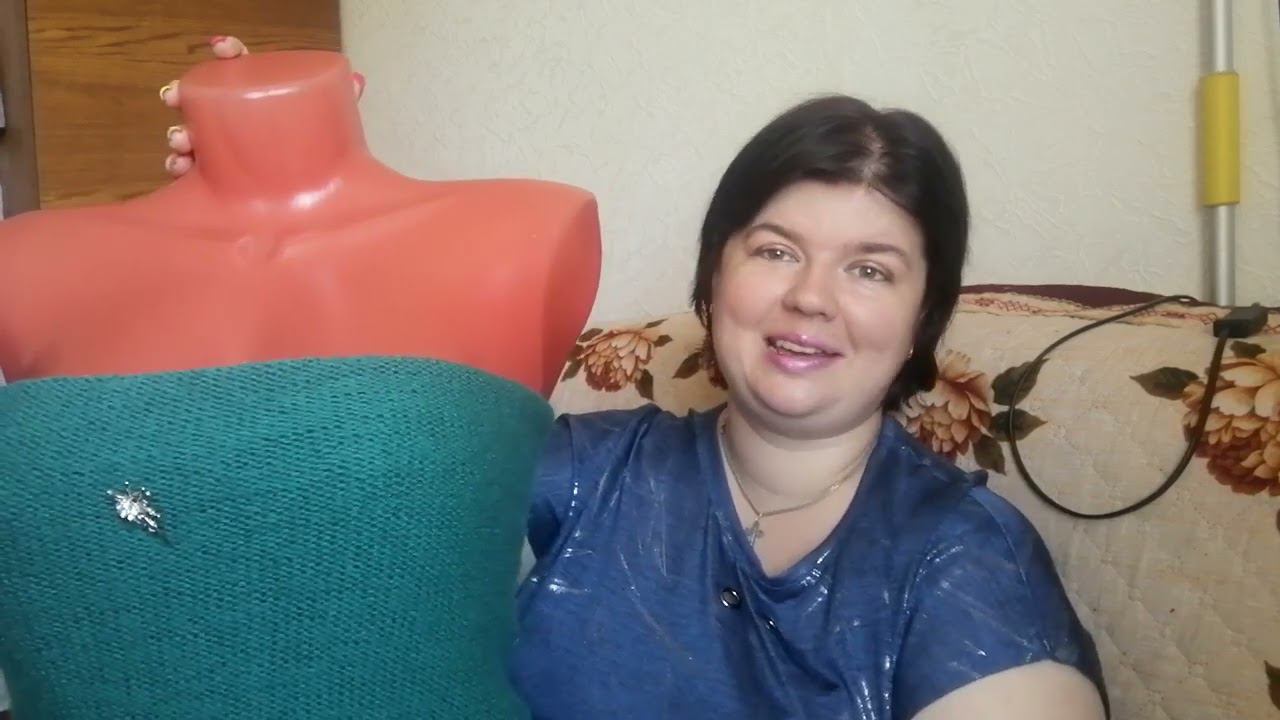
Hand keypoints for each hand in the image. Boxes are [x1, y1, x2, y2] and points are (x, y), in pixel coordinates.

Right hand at [159, 35, 365, 177]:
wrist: (311, 193)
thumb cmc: (312, 148)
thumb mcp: (327, 124)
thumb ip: (339, 103)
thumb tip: (358, 82)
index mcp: (259, 95)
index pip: (240, 65)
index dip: (230, 52)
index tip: (223, 47)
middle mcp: (233, 117)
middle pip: (202, 99)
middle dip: (183, 94)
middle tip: (174, 97)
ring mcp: (221, 147)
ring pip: (189, 134)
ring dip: (179, 135)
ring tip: (181, 142)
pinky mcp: (216, 177)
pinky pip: (190, 171)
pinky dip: (179, 168)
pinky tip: (179, 171)